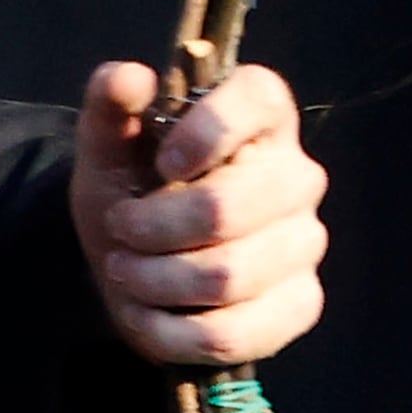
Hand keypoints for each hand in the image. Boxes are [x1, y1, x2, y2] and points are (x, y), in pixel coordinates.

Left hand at [72, 60, 330, 365]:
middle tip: (121, 231)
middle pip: (226, 209)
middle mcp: (297, 176)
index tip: (161, 165)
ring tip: (125, 271)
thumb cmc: (132, 192)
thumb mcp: (107, 149)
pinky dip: (167, 333)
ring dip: (152, 281)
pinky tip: (146, 313)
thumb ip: (109, 106)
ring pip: (224, 278)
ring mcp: (304, 245)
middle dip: (150, 229)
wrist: (133, 265)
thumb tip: (127, 77)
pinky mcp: (299, 306)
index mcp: (261, 118)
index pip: (258, 98)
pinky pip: (231, 335)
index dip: (203, 132)